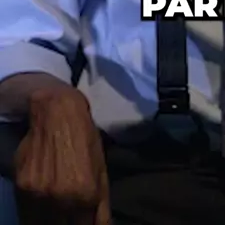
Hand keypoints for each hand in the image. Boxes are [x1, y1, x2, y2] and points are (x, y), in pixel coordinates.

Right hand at [14, 88, 109, 224]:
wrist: (57, 111)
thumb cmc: (85, 138)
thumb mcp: (101, 170)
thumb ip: (101, 206)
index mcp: (86, 195)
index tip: (83, 222)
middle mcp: (61, 198)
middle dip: (69, 223)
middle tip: (72, 215)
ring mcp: (38, 194)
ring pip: (43, 224)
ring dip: (51, 219)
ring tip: (58, 205)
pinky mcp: (22, 186)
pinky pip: (28, 211)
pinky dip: (36, 210)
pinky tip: (44, 197)